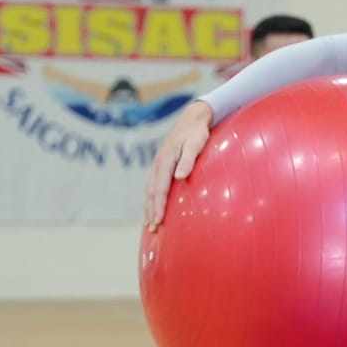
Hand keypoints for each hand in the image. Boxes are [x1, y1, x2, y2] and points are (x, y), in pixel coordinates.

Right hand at [144, 100, 214, 228]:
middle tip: (153, 229)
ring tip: (150, 223)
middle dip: (151, 211)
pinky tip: (154, 206)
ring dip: (149, 207)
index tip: (158, 221)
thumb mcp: (196, 144)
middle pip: (151, 192)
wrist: (193, 117)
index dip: (158, 206)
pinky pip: (153, 184)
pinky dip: (151, 197)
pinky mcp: (162, 163)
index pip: (159, 189)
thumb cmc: (198, 132)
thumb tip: (179, 177)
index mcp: (165, 160)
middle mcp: (158, 163)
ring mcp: (158, 163)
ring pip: (149, 189)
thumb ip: (188, 160)